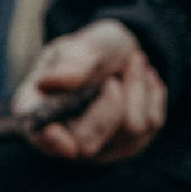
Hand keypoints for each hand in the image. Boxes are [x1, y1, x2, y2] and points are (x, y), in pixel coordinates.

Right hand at [13, 20, 168, 163]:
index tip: (62, 140)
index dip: (50, 141)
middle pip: (89, 142)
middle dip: (111, 102)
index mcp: (38, 111)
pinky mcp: (129, 147)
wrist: (123, 53)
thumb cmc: (93, 48)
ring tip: (131, 66)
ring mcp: (98, 148)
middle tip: (113, 75)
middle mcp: (64, 138)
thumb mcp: (84, 43)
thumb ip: (73, 60)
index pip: (38, 136)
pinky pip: (151, 124)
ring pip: (129, 129)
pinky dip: (152, 94)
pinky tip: (140, 82)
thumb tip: (50, 82)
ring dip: (137, 87)